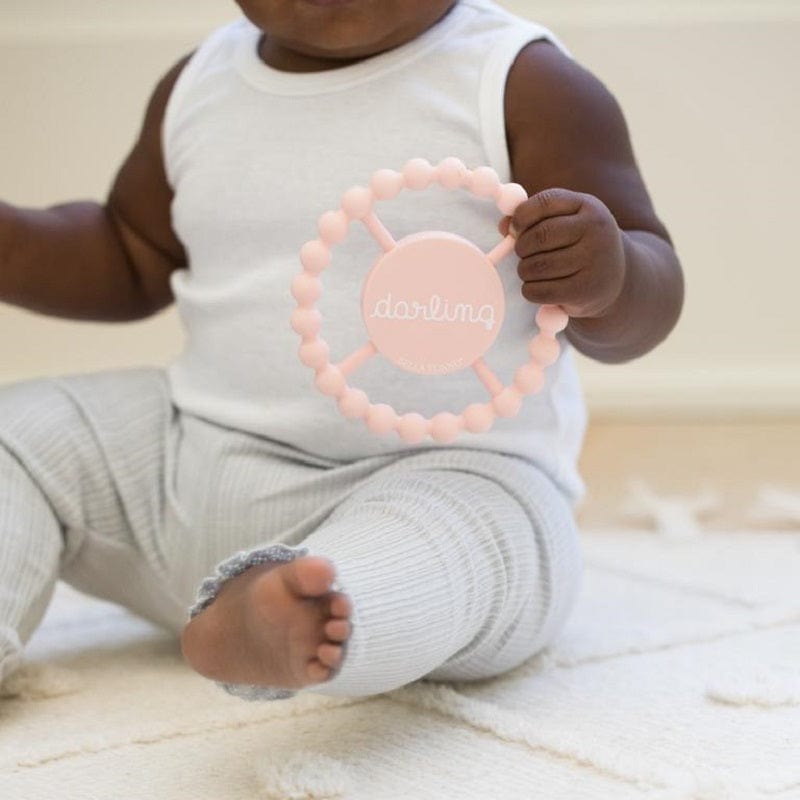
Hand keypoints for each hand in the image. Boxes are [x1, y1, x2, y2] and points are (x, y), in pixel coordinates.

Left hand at [500, 188, 626, 318]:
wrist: (616, 278)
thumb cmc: (579, 245)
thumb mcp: (566, 223)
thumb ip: (535, 219)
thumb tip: (505, 226)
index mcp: (588, 206)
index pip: (545, 202)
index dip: (521, 216)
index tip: (515, 230)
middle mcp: (595, 231)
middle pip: (539, 236)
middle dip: (521, 248)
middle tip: (523, 255)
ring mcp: (593, 261)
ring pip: (537, 266)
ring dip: (525, 271)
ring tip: (532, 272)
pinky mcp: (585, 290)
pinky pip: (540, 291)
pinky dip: (530, 290)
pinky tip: (538, 288)